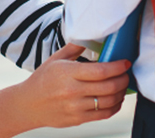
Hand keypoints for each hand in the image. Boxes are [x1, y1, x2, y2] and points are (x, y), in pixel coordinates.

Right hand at [17, 44, 131, 128]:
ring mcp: (76, 107)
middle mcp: (72, 91)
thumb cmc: (42, 79)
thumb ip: (75, 46)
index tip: (125, 63)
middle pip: (108, 87)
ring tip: (123, 86)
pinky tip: (116, 100)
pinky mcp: (78, 120)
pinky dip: (114, 107)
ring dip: (121, 93)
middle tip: (126, 74)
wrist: (28, 105)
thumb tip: (93, 34)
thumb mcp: (56, 59)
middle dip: (123, 79)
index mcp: (68, 73)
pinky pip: (103, 114)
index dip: (118, 67)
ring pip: (109, 102)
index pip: (101, 71)